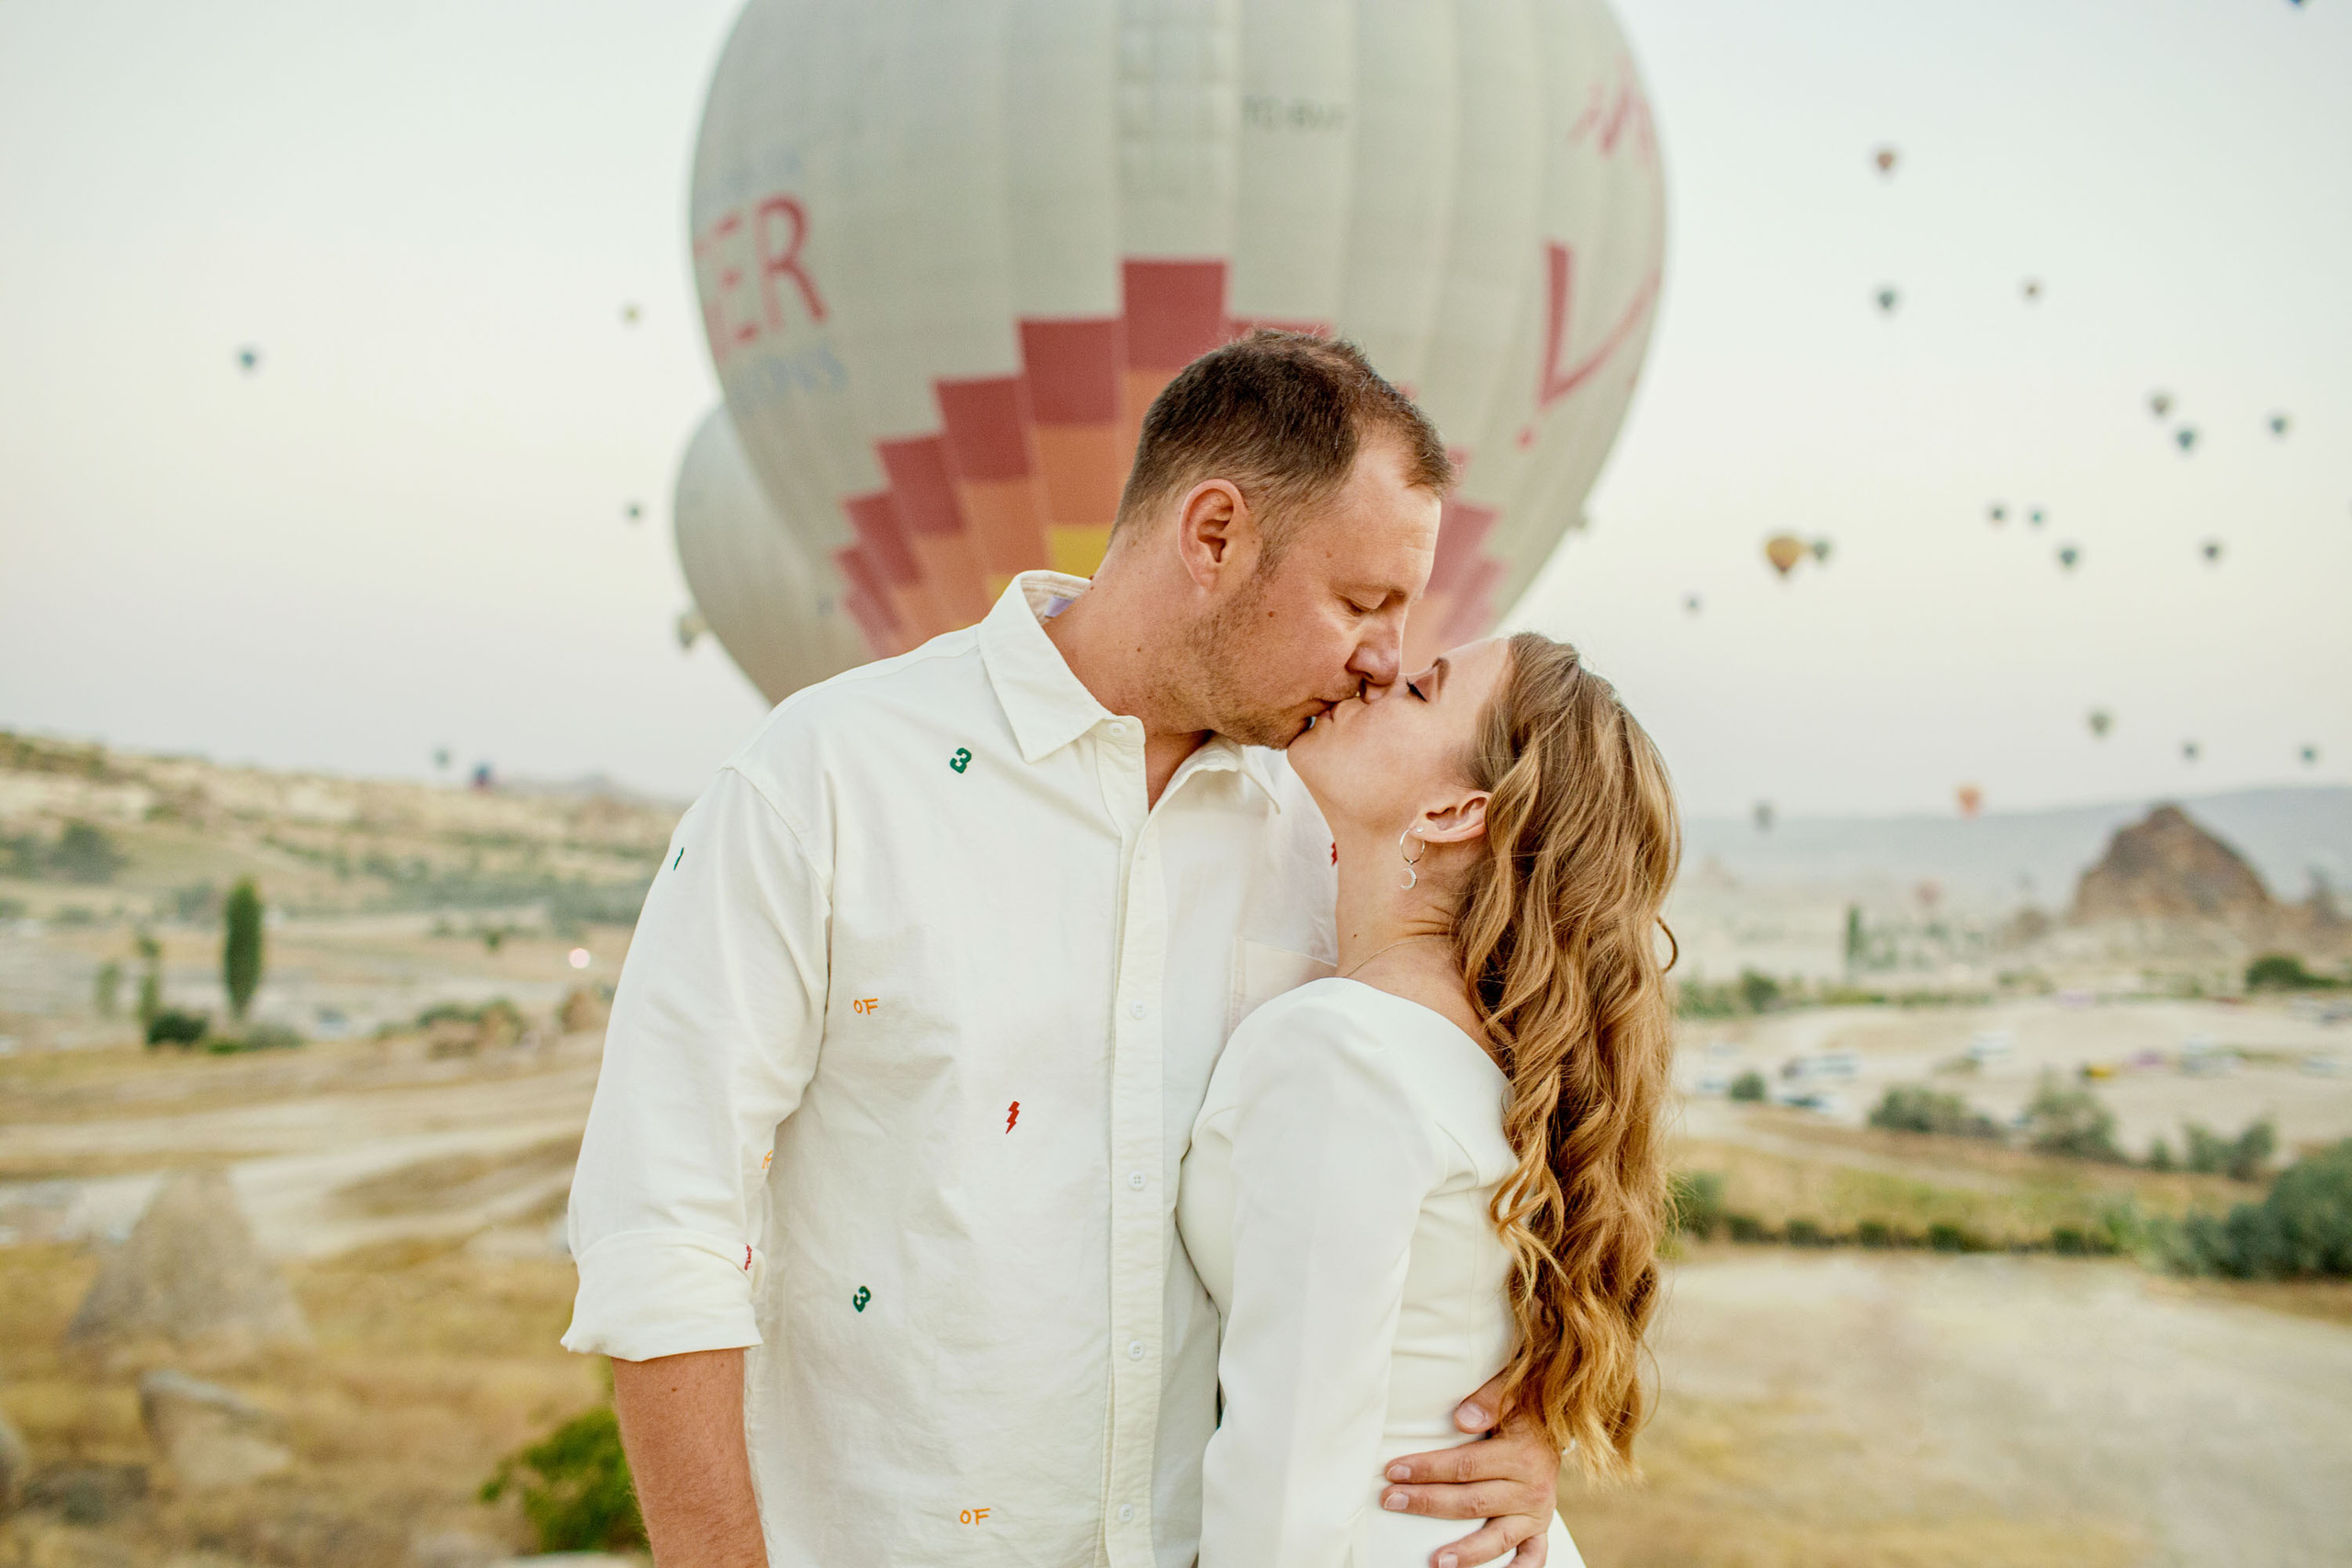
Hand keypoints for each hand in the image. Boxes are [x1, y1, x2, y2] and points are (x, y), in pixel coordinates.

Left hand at [1378, 1372, 1559, 1567]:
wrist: (1558, 1423)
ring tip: (1435, 1562)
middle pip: (1472, 1502)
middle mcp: (1531, 1488)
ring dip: (1465, 1551)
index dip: (1427, 1469)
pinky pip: (1533, 1557)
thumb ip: (1490, 1400)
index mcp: (1521, 1455)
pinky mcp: (1541, 1527)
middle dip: (1427, 1503)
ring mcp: (1537, 1512)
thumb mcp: (1512, 1391)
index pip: (1465, 1466)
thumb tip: (1463, 1418)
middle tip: (1390, 1500)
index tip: (1394, 1471)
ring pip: (1497, 1537)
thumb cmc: (1525, 1406)